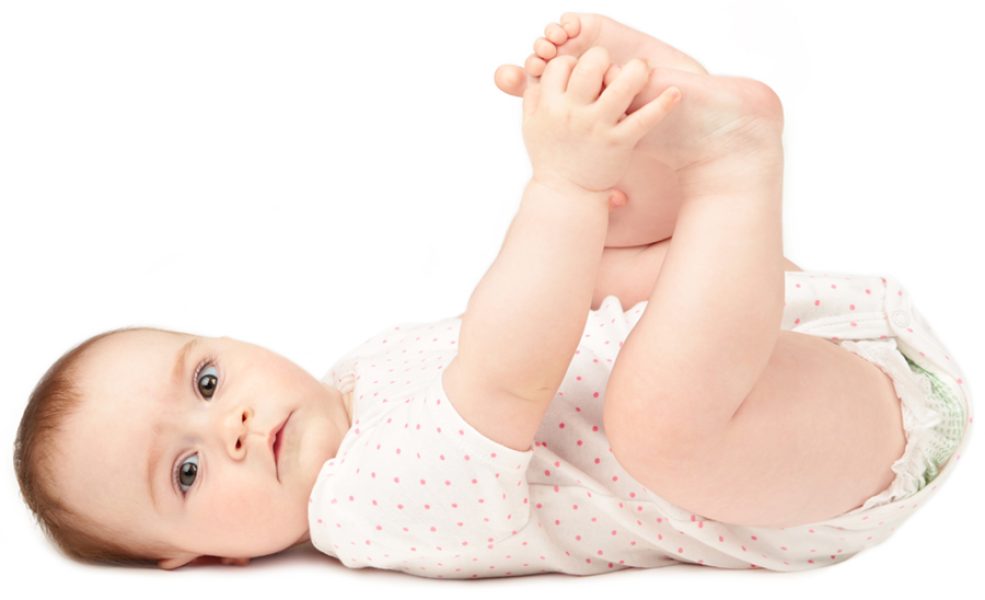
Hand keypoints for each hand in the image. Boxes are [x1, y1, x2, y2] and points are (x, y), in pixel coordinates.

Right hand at [521, 46, 681, 196]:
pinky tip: (675, 93)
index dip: (574, 63)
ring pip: (623, 83)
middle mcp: (572, 113)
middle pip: (591, 63)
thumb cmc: (549, 158)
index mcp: (549, 106)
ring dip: (637, 70)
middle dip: (604, 59)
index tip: (581, 74)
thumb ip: (532, 98)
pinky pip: (645, 118)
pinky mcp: (619, 143)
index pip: (562, 64)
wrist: (565, 195)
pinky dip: (663, 104)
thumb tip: (539, 75)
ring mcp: (597, 127)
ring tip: (642, 70)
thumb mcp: (530, 127)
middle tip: (612, 68)